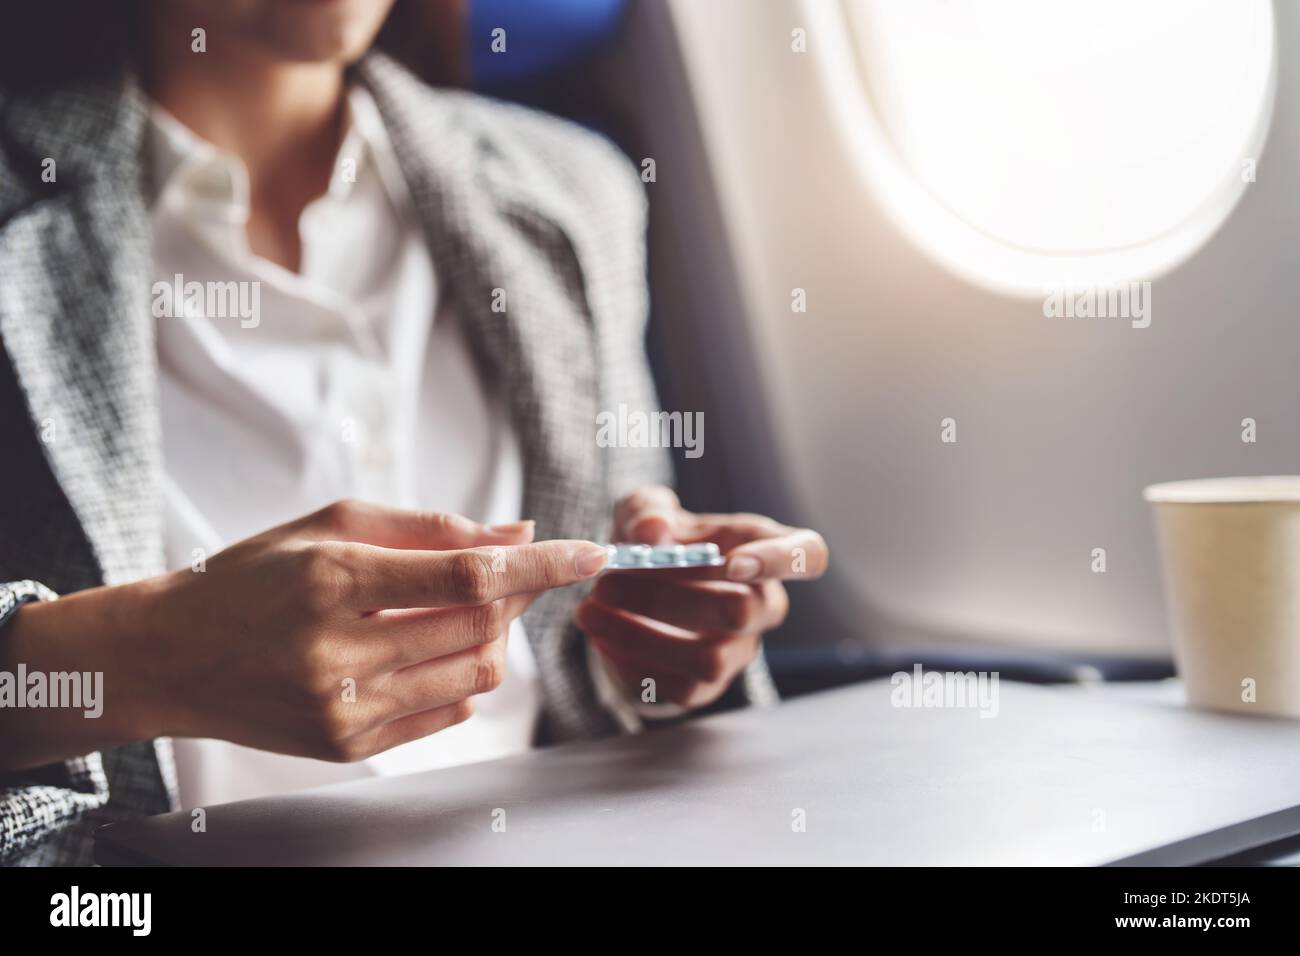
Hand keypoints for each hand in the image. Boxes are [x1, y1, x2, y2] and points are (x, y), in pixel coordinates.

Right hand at [0, 500, 608, 769]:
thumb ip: (429, 528)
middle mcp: (336, 654)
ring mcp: (341, 710)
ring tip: (460, 609)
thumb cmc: (254, 576)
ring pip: (473, 675)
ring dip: (490, 636)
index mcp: (331, 581)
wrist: (172, 655)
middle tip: (513, 568)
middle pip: (478, 625)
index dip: (539, 564)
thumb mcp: (330, 525)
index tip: (589, 551)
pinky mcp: (345, 746)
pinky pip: (447, 714)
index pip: (467, 575)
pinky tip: (428, 649)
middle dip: (515, 593)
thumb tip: (516, 534)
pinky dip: (459, 677)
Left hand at [576, 486, 827, 709]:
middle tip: (607, 582)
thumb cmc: (652, 538)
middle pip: (743, 611)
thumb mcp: (641, 509)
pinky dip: (632, 666)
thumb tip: (655, 533)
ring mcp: (739, 648)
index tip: (733, 563)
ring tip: (589, 611)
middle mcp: (761, 602)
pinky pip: (680, 691)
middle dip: (668, 597)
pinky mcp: (707, 685)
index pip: (808, 554)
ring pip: (709, 659)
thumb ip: (646, 510)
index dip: (782, 561)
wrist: (628, 583)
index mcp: (759, 547)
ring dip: (640, 636)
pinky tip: (600, 639)